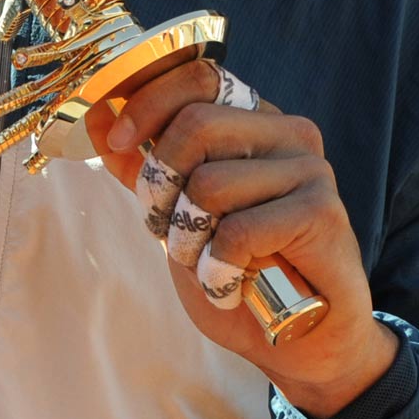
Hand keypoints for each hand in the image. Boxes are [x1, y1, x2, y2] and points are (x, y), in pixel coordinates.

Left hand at [84, 60, 398, 418]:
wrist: (302, 342)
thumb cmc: (243, 274)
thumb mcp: (178, 216)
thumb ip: (144, 168)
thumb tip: (97, 117)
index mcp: (254, 122)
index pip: (200, 76)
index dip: (148, 102)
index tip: (117, 141)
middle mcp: (287, 133)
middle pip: (196, 124)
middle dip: (160, 184)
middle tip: (167, 229)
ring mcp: (309, 169)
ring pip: (210, 184)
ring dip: (189, 241)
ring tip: (210, 266)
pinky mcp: (321, 211)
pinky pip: (238, 231)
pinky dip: (219, 269)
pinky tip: (234, 286)